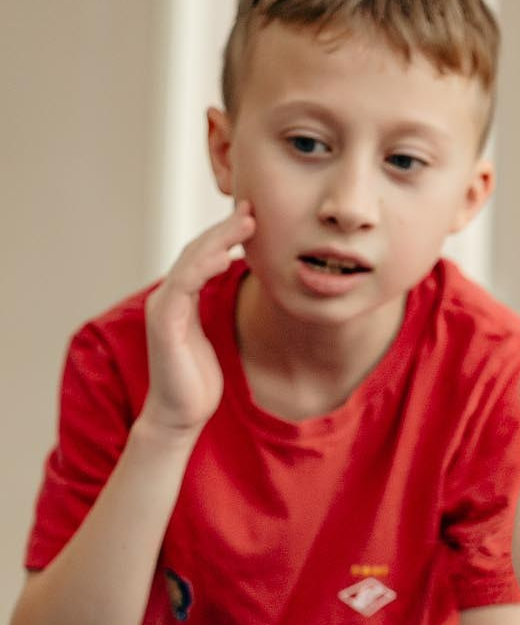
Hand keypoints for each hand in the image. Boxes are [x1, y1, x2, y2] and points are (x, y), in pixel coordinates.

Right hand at [141, 203, 254, 434]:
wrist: (179, 415)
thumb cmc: (197, 382)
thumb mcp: (211, 337)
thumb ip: (214, 311)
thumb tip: (235, 292)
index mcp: (180, 299)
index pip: (202, 256)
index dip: (225, 235)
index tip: (252, 218)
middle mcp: (168, 297)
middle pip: (196, 251)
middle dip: (224, 229)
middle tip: (251, 209)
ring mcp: (163, 308)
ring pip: (190, 262)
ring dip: (218, 240)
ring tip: (245, 224)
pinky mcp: (164, 323)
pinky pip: (183, 287)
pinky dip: (202, 269)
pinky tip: (224, 258)